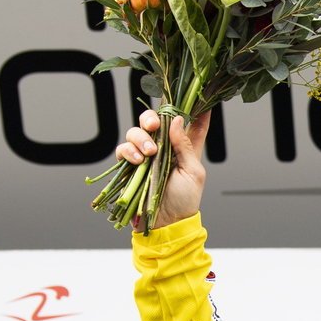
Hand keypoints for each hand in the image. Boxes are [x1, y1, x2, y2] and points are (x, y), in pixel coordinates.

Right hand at [116, 109, 211, 229]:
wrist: (167, 223)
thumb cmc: (185, 200)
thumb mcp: (194, 173)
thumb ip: (186, 146)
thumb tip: (176, 120)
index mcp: (185, 147)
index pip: (191, 123)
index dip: (195, 109)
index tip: (198, 98)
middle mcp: (164, 147)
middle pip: (153, 120)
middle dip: (150, 118)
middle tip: (154, 126)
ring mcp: (145, 155)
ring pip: (135, 132)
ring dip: (140, 138)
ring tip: (148, 154)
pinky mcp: (131, 166)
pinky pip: (123, 149)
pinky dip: (128, 151)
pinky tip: (138, 161)